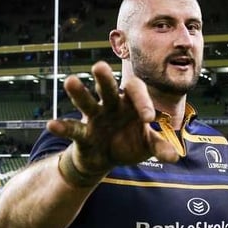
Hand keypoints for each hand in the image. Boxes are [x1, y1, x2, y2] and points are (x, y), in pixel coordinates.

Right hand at [49, 60, 179, 176]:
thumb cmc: (128, 144)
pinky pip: (73, 129)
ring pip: (86, 102)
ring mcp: (94, 118)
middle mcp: (110, 105)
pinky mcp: (83, 134)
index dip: (142, 101)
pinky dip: (63, 127)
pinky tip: (52, 124)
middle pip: (107, 88)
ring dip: (79, 93)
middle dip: (104, 78)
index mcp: (129, 103)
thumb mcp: (147, 146)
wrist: (106, 160)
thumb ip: (159, 147)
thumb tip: (175, 157)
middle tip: (99, 67)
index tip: (148, 119)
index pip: (135, 91)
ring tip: (69, 81)